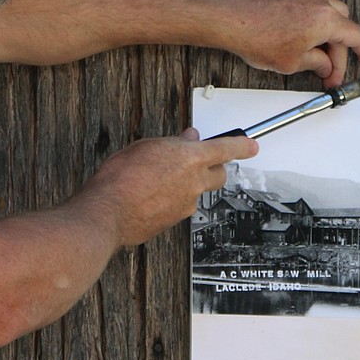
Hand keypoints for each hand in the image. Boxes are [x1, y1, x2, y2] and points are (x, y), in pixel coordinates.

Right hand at [85, 129, 258, 248]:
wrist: (108, 213)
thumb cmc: (120, 178)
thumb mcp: (145, 147)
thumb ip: (171, 144)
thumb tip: (186, 140)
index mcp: (191, 157)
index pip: (227, 148)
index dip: (242, 146)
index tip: (251, 146)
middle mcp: (195, 182)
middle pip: (219, 174)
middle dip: (213, 167)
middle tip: (198, 162)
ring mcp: (187, 204)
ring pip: (198, 192)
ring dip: (188, 185)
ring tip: (162, 180)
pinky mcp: (177, 220)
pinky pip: (182, 206)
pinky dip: (174, 200)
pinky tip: (154, 196)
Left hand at [211, 0, 359, 87]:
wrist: (228, 18)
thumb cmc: (256, 37)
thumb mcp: (293, 62)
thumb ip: (317, 64)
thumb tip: (325, 66)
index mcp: (326, 18)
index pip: (356, 37)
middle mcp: (319, 0)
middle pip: (342, 28)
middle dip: (339, 55)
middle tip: (330, 76)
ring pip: (328, 17)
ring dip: (326, 40)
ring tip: (315, 62)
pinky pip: (312, 10)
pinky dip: (313, 28)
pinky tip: (302, 44)